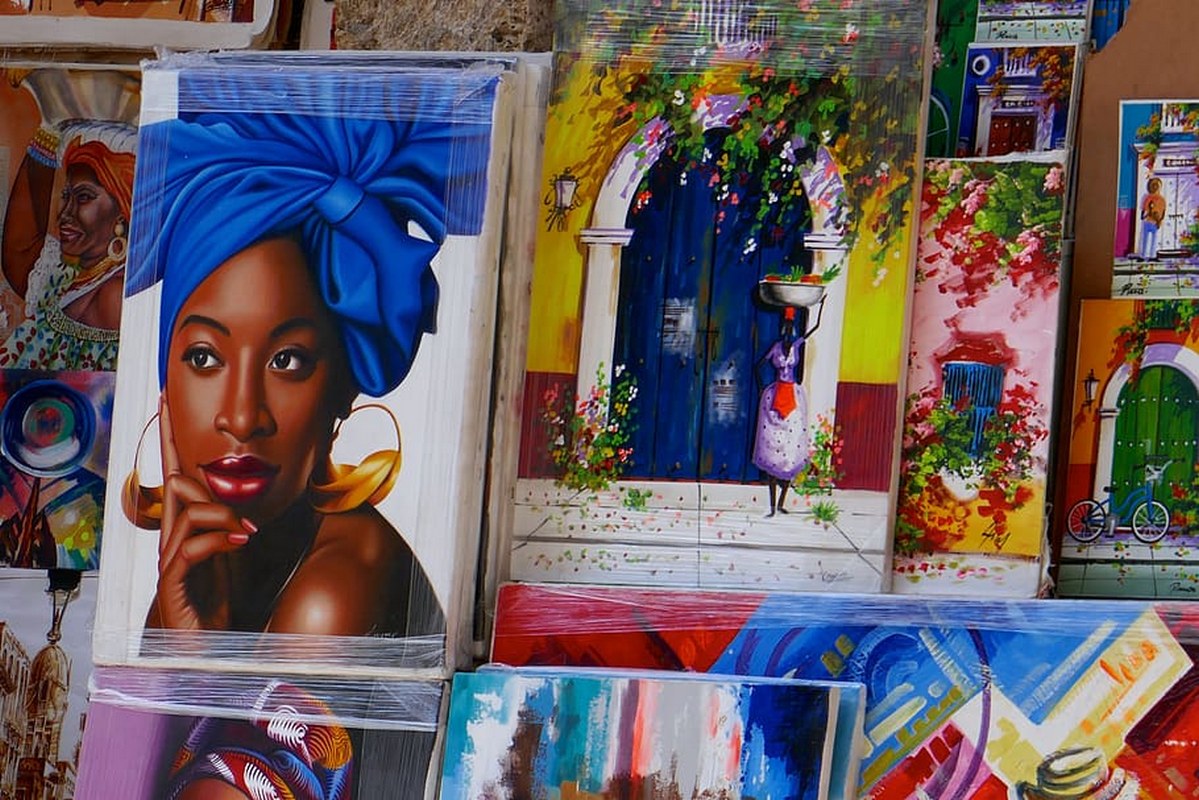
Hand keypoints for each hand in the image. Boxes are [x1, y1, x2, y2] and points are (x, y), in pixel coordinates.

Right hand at [148, 395, 254, 630]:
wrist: (208, 649)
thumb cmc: (220, 601)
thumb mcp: (235, 551)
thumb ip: (234, 521)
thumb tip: (249, 494)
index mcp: (184, 528)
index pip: (173, 473)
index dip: (168, 436)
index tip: (165, 398)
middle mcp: (170, 540)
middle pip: (176, 487)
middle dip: (210, 485)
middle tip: (246, 511)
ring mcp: (169, 562)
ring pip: (187, 514)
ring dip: (225, 515)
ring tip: (250, 532)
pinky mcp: (174, 585)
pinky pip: (192, 548)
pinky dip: (221, 540)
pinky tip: (243, 544)